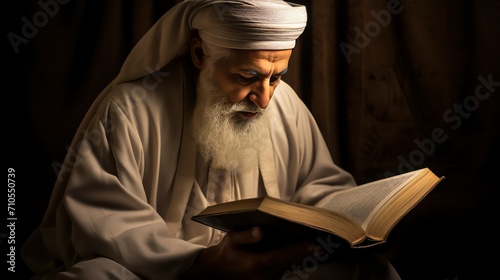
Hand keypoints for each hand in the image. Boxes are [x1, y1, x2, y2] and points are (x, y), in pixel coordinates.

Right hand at [180, 226, 317, 279]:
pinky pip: (282, 272)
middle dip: (304, 255)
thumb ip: (245, 236)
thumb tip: (261, 231)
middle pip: (289, 264)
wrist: (215, 273)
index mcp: (256, 264)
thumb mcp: (231, 240)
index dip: (298, 250)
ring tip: (313, 248)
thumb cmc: (225, 252)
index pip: (282, 256)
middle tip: (321, 245)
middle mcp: (263, 276)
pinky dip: (291, 263)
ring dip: (299, 259)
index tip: (313, 244)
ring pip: (287, 269)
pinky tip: (299, 254)